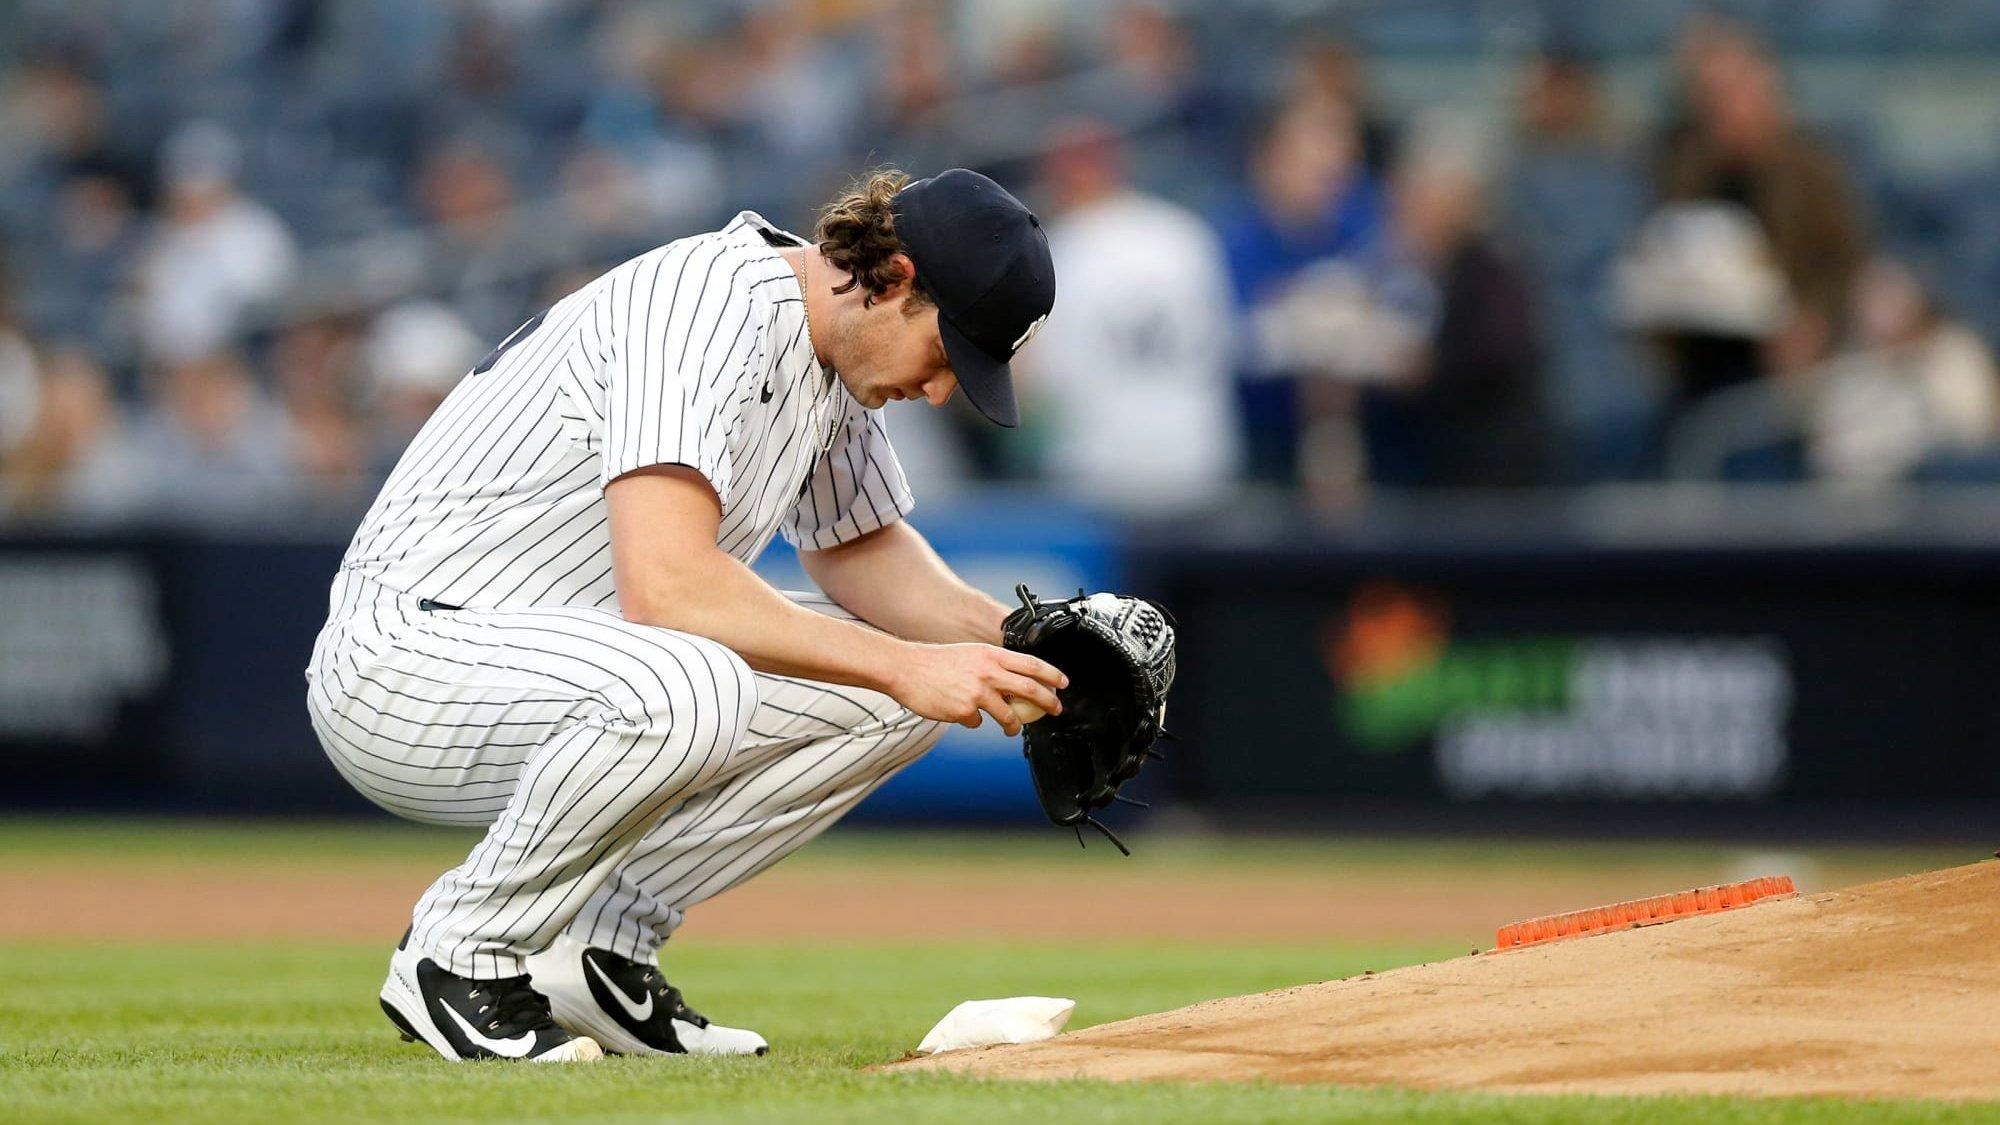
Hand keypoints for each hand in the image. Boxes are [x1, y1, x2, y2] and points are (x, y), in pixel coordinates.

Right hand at [887, 643, 1066, 735]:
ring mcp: (977, 693)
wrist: (907, 669)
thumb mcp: (970, 654)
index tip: (1063, 683)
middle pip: (1028, 689)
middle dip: (1047, 702)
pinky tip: (962, 713)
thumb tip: (1013, 681)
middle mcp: (987, 672)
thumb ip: (992, 666)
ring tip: (1011, 728)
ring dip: (1012, 725)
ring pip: (1007, 715)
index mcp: (990, 655)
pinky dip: (973, 720)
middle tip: (1055, 709)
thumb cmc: (935, 662)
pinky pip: (977, 722)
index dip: (1052, 674)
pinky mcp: (964, 711)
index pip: (1031, 664)